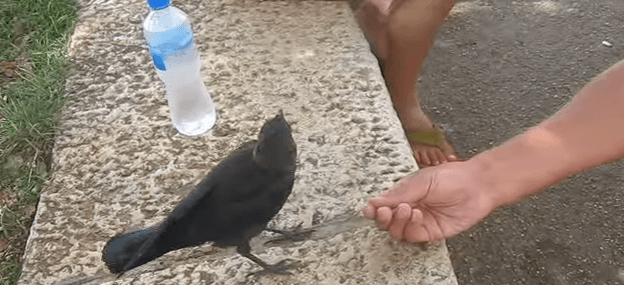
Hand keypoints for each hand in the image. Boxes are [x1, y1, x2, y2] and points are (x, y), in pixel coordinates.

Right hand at [362, 161, 496, 242]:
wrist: (477, 186)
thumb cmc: (451, 177)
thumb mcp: (420, 181)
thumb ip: (398, 194)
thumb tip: (374, 201)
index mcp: (405, 194)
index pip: (383, 205)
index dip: (374, 209)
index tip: (370, 209)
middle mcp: (410, 209)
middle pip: (387, 221)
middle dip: (382, 218)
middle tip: (384, 212)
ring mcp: (420, 222)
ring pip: (397, 231)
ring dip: (397, 222)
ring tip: (406, 209)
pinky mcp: (431, 232)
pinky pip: (413, 235)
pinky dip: (411, 226)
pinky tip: (417, 214)